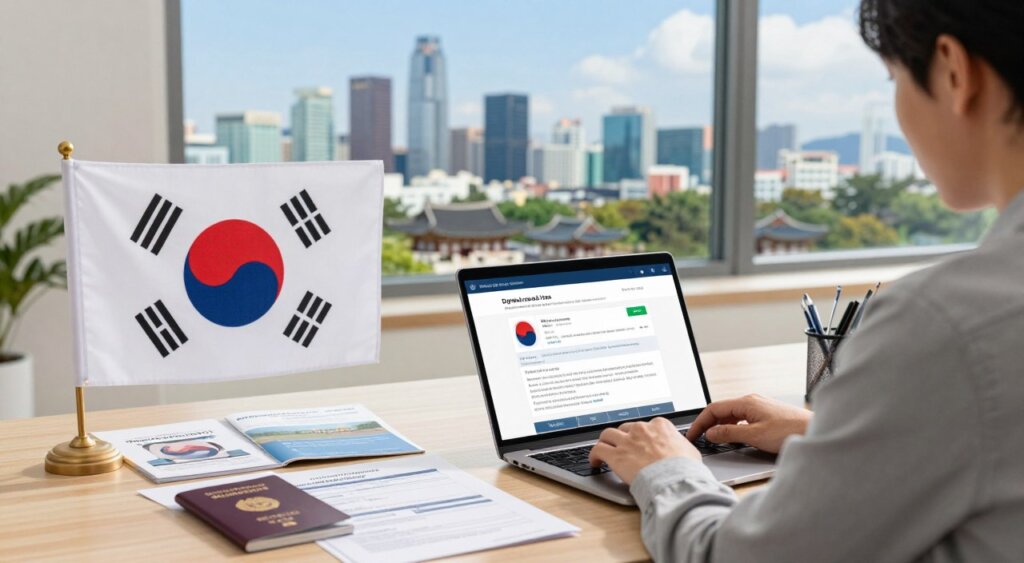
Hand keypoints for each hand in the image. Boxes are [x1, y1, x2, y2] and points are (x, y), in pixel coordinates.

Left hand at [588, 417, 699, 484]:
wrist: (675, 480)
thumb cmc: (685, 469)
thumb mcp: (689, 451)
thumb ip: (680, 446)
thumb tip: (682, 450)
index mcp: (659, 425)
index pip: (645, 426)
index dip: (640, 436)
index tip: (638, 442)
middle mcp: (641, 429)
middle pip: (625, 429)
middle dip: (623, 438)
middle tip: (621, 447)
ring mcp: (627, 441)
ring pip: (607, 435)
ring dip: (605, 442)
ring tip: (603, 450)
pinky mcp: (615, 455)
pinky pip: (598, 449)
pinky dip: (594, 455)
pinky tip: (595, 461)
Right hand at [685, 394, 811, 453]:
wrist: (816, 431)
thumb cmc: (791, 431)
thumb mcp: (754, 435)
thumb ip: (729, 433)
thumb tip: (711, 433)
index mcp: (746, 402)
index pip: (713, 409)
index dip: (699, 422)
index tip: (692, 434)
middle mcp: (752, 401)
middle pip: (721, 410)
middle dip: (707, 424)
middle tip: (698, 438)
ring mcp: (759, 407)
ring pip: (731, 415)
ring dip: (720, 426)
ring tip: (713, 439)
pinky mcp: (766, 415)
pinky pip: (742, 418)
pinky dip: (732, 427)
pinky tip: (733, 437)